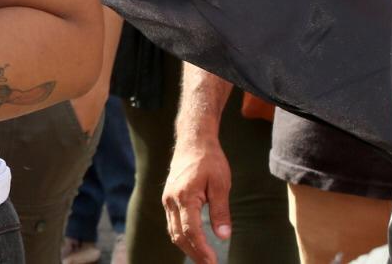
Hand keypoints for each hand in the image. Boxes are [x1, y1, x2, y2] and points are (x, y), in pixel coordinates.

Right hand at [163, 136, 230, 263]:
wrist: (193, 139)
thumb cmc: (209, 159)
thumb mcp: (221, 183)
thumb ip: (221, 210)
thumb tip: (223, 236)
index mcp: (184, 197)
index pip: (191, 232)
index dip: (202, 250)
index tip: (213, 262)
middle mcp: (171, 200)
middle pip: (179, 236)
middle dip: (194, 254)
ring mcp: (167, 199)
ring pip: (173, 231)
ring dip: (187, 247)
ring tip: (203, 258)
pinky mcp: (168, 198)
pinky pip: (172, 223)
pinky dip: (182, 236)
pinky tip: (193, 242)